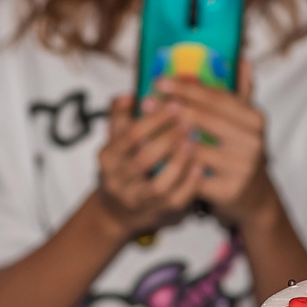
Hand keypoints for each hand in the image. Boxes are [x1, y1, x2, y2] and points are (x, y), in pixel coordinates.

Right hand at [94, 91, 201, 235]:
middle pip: (145, 158)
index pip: (130, 135)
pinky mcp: (157, 211)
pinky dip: (189, 182)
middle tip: (188, 123)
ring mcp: (137, 199)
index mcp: (108, 157)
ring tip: (193, 142)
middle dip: (169, 138)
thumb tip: (131, 95)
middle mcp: (118, 180)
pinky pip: (176, 199)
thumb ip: (120, 115)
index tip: (174, 105)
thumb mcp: (115, 139)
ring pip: (160, 183)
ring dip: (180, 161)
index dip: (155, 119)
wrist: (116, 209)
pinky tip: (199, 166)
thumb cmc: (122, 166)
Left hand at [156, 69, 275, 222]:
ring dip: (167, 136)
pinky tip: (156, 154)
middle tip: (147, 101)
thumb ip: (240, 90)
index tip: (162, 81)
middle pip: (204, 120)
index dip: (187, 89)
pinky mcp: (229, 190)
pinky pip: (193, 174)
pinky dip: (173, 163)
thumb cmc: (239, 148)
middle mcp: (253, 142)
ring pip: (196, 147)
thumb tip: (242, 59)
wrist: (253, 193)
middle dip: (172, 108)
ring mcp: (243, 167)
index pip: (216, 98)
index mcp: (255, 119)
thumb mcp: (243, 120)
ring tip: (145, 126)